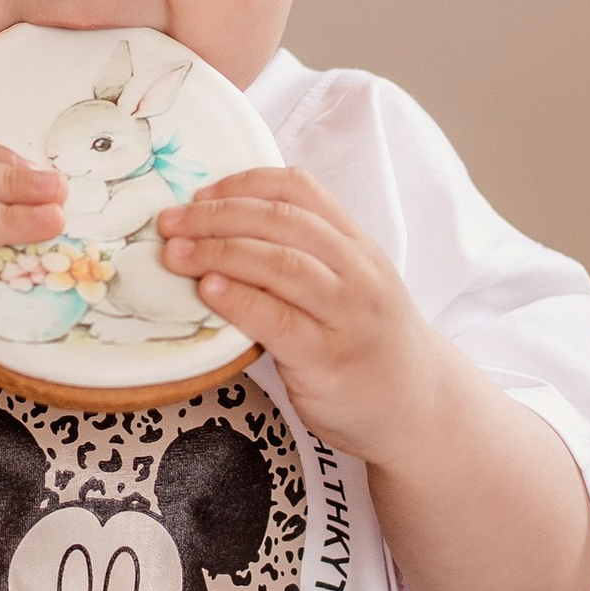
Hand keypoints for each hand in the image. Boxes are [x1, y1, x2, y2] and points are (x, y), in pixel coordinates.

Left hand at [156, 166, 439, 458]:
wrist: (418, 406)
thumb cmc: (369, 343)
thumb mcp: (351, 284)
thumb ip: (305, 256)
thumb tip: (222, 230)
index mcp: (356, 244)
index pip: (300, 189)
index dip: (244, 183)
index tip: (201, 193)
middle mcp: (356, 271)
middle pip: (281, 221)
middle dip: (216, 215)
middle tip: (171, 221)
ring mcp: (345, 314)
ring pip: (279, 263)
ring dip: (218, 252)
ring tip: (177, 254)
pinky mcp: (328, 357)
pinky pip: (276, 320)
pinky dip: (238, 299)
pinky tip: (208, 291)